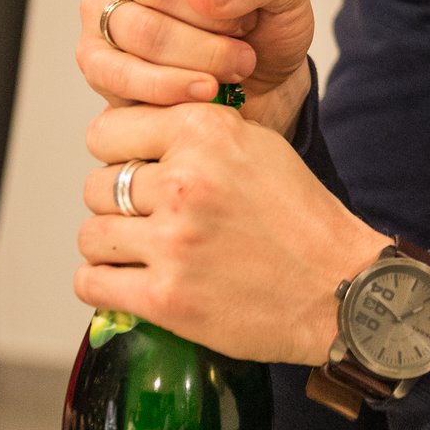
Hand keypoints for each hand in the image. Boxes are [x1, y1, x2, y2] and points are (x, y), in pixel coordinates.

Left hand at [76, 100, 390, 362]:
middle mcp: (184, 181)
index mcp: (206, 133)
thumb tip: (138, 137)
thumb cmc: (302, 220)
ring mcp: (172, 241)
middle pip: (96, 186)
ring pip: (91, 235)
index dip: (115, 154)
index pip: (108, 132)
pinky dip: (103, 285)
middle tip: (147, 219)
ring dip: (110, 246)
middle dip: (115, 204)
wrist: (339, 287)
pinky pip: (92, 284)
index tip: (130, 170)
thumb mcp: (258, 146)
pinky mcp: (165, 297)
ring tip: (141, 253)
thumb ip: (198, 134)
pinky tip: (129, 282)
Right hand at [80, 0, 314, 139]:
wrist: (262, 77)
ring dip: (204, 57)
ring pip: (142, 31)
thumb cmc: (266, 15)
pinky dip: (172, 87)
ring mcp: (99, 5)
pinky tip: (206, 90)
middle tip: (246, 33)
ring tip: (237, 62)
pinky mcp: (95, 59)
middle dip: (215, 19)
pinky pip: (119, 74)